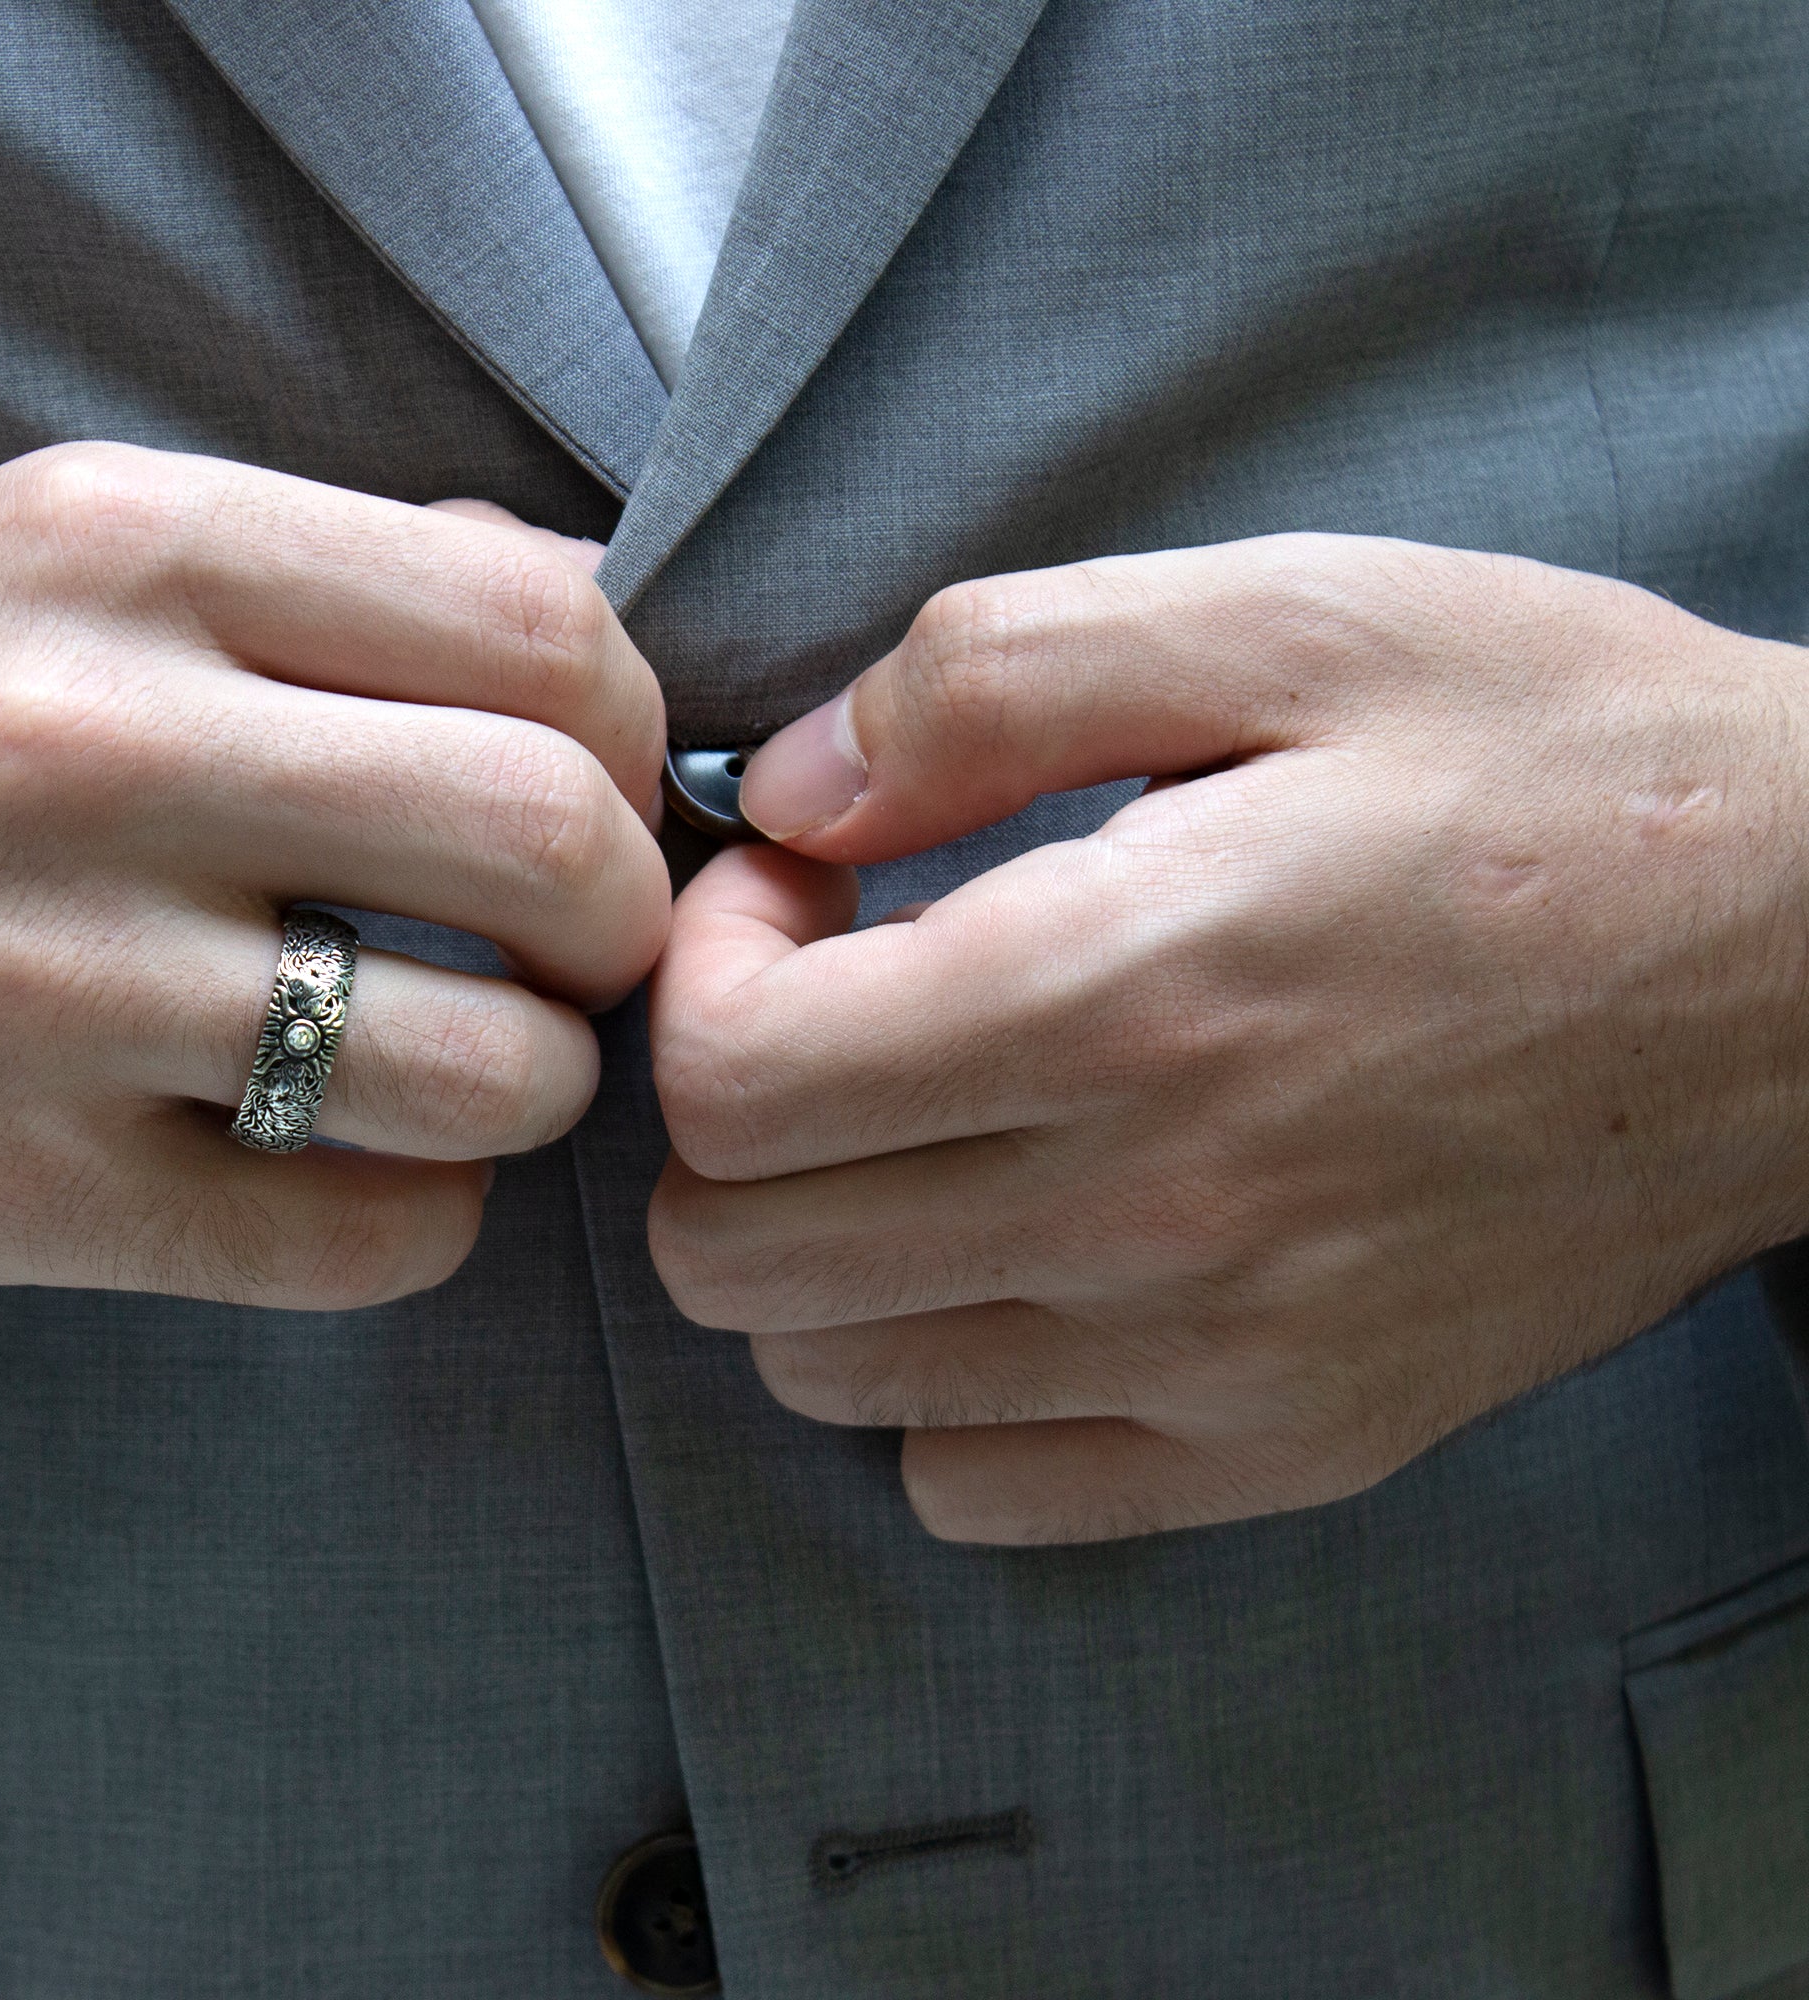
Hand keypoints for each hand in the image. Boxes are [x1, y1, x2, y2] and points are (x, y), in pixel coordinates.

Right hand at [0, 444, 667, 1305]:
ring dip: (531, 1086)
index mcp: (123, 552)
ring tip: (459, 1064)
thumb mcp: (45, 546)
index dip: (631, 734)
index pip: (547, 632)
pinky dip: (417, 1217)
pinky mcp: (4, 1188)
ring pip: (488, 1071)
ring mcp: (46, 985)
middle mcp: (87, 749)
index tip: (591, 789)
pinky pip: (362, 1240)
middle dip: (616, 921)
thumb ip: (316, 571)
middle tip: (563, 948)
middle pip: (553, 843)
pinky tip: (347, 1169)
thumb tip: (583, 621)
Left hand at [648, 534, 1808, 1542]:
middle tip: (843, 999)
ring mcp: (1222, 1361)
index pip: (728, 1084)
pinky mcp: (1292, 1445)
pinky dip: (938, 1382)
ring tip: (930, 1114)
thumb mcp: (1282, 616)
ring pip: (827, 1379)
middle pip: (733, 1256)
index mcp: (1126, 993)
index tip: (805, 893)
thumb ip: (989, 679)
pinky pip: (978, 1487)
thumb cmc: (1557, 760)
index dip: (706, 972)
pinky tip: (1017, 1250)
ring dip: (816, 1241)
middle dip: (730, 1111)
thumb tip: (784, 790)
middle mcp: (1155, 1215)